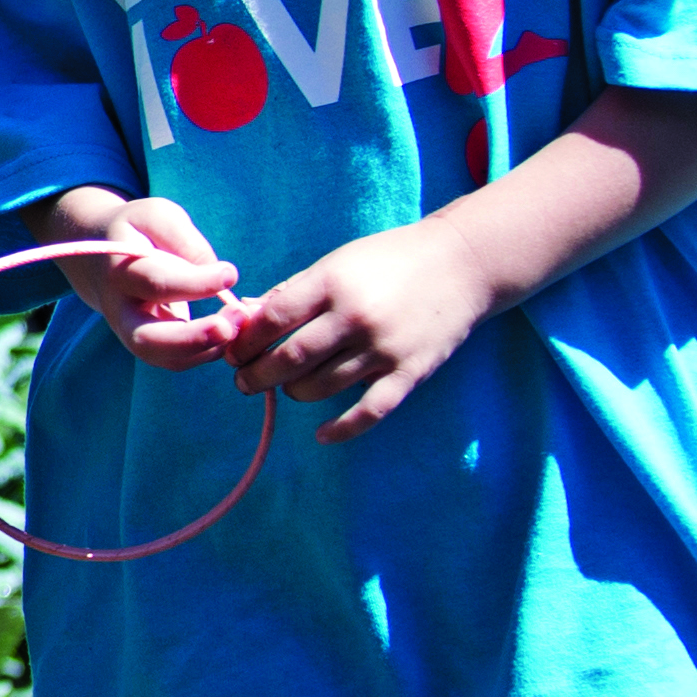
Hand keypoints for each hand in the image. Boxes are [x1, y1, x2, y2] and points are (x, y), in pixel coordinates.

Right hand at [46, 192, 252, 368]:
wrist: (98, 257)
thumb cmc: (134, 231)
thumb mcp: (155, 216)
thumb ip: (185, 240)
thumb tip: (220, 276)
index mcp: (120, 271)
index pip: (157, 283)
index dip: (196, 283)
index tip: (230, 274)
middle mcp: (120, 310)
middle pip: (147, 340)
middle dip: (192, 339)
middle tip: (228, 327)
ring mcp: (132, 332)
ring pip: (164, 358)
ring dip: (206, 349)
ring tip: (238, 325)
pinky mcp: (149, 344)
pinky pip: (177, 360)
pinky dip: (207, 352)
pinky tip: (230, 331)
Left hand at [227, 216, 494, 439]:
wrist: (463, 263)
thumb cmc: (389, 261)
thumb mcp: (336, 263)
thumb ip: (292, 293)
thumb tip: (244, 319)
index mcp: (331, 283)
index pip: (271, 320)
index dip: (244, 342)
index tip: (232, 352)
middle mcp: (354, 316)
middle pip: (288, 360)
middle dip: (255, 376)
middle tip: (245, 381)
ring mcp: (382, 348)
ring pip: (318, 388)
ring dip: (293, 393)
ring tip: (288, 386)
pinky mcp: (408, 373)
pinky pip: (367, 413)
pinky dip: (340, 430)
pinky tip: (321, 434)